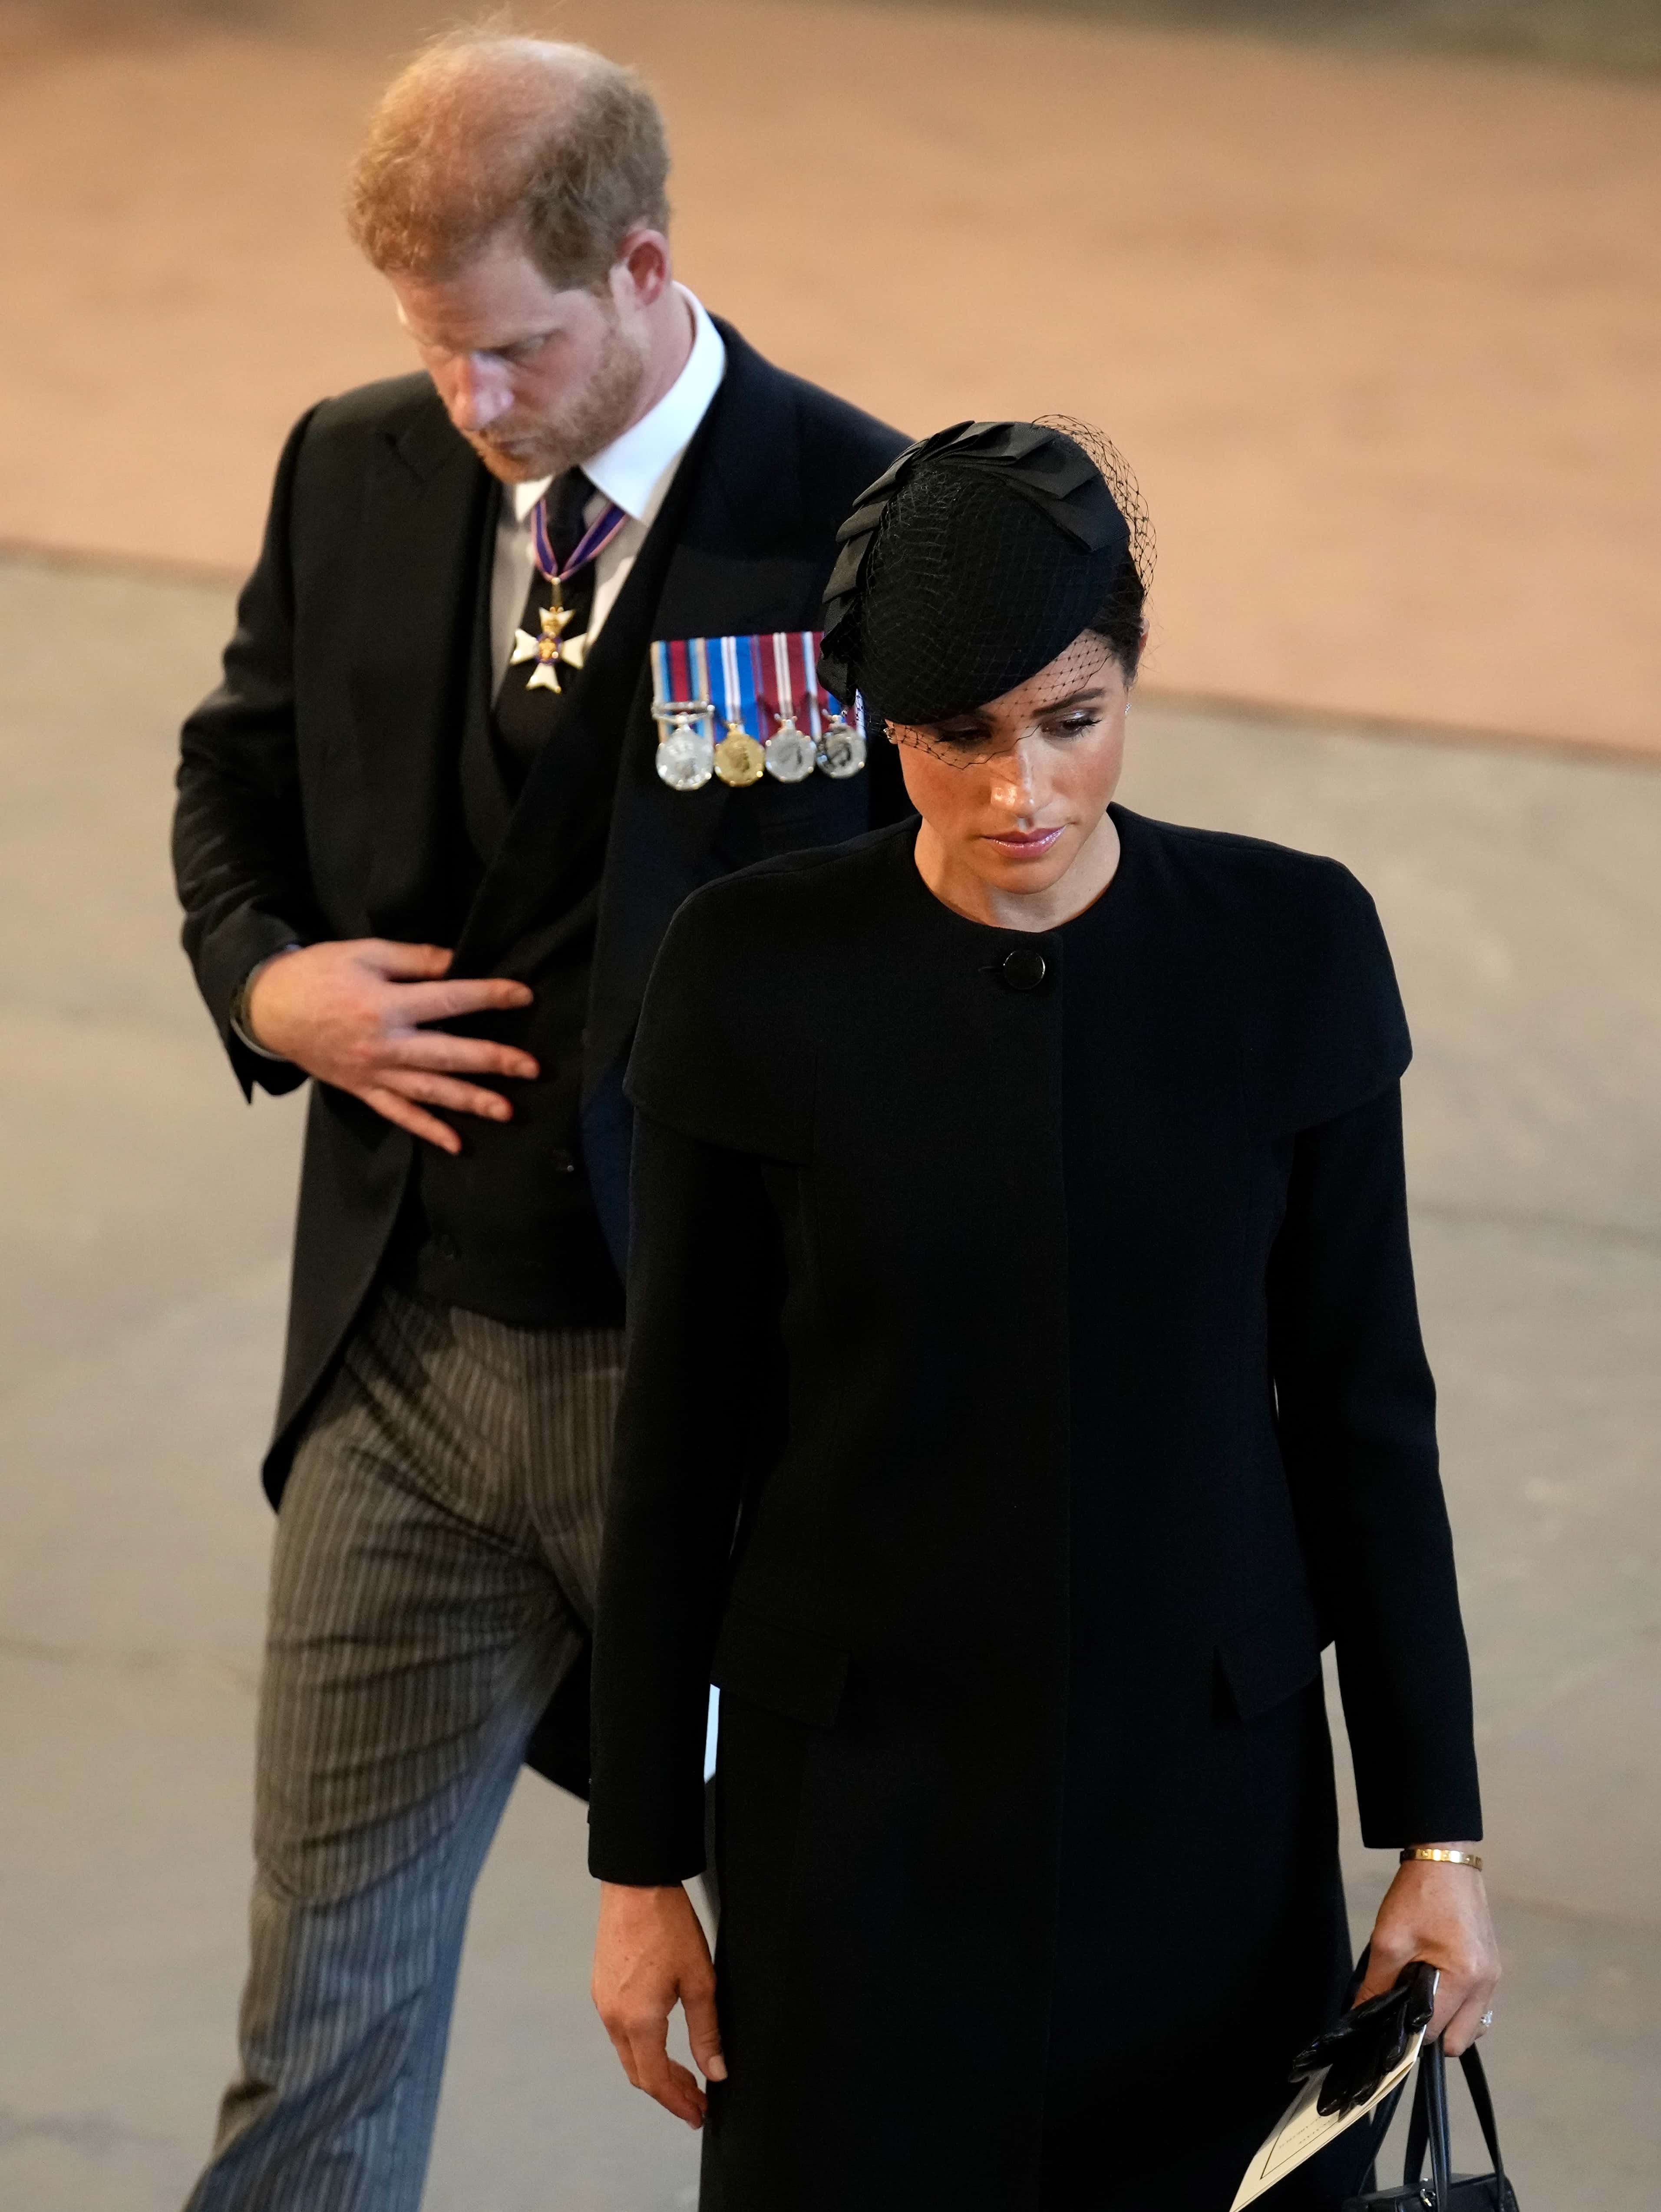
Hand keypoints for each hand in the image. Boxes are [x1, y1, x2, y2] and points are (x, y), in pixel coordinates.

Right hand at [246, 939, 536, 1153]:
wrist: (269, 1008)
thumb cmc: (318, 973)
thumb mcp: (365, 953)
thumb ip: (415, 959)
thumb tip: (457, 962)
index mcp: (387, 1004)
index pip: (450, 1000)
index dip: (490, 996)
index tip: (524, 995)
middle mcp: (386, 1044)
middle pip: (448, 1054)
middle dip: (493, 1060)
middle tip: (532, 1068)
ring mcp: (375, 1072)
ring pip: (430, 1091)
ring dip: (470, 1101)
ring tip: (507, 1110)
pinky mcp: (364, 1090)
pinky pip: (399, 1114)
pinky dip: (427, 1130)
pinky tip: (455, 1143)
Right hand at [592, 1882, 724, 2127]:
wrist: (636, 1883)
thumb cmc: (669, 1925)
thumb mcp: (699, 1980)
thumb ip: (706, 2031)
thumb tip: (715, 2071)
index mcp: (638, 2020)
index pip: (656, 2080)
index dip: (678, 2102)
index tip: (698, 2115)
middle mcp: (613, 2017)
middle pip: (639, 2073)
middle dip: (668, 2092)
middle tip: (696, 2102)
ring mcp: (603, 2002)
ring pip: (628, 2054)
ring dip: (655, 2070)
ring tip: (685, 2076)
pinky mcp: (602, 1987)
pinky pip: (620, 2032)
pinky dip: (642, 2047)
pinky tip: (662, 2043)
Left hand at [1356, 1846, 1500, 2054]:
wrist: (1443, 1860)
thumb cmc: (1416, 1896)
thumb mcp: (1388, 1940)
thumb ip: (1376, 1985)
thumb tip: (1361, 2018)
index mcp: (1465, 1977)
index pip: (1435, 2031)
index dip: (1408, 2031)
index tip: (1390, 2019)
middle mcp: (1487, 1983)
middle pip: (1460, 2040)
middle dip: (1431, 2033)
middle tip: (1406, 2008)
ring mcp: (1494, 1976)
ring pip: (1473, 2027)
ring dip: (1448, 2022)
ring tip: (1421, 1996)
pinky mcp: (1493, 1967)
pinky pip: (1478, 2007)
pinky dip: (1459, 2008)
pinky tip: (1437, 1987)